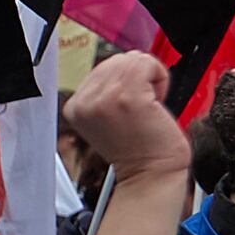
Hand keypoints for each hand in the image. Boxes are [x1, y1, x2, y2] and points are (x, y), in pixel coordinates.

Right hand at [59, 52, 184, 184]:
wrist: (150, 175)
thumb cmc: (138, 150)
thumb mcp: (107, 117)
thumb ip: (105, 91)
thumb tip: (124, 63)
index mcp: (75, 106)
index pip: (103, 67)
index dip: (123, 83)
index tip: (127, 109)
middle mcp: (85, 101)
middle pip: (117, 60)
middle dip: (136, 78)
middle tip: (141, 108)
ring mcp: (104, 97)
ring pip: (133, 59)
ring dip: (149, 79)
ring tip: (147, 106)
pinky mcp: (127, 95)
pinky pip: (147, 63)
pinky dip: (160, 78)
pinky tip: (155, 103)